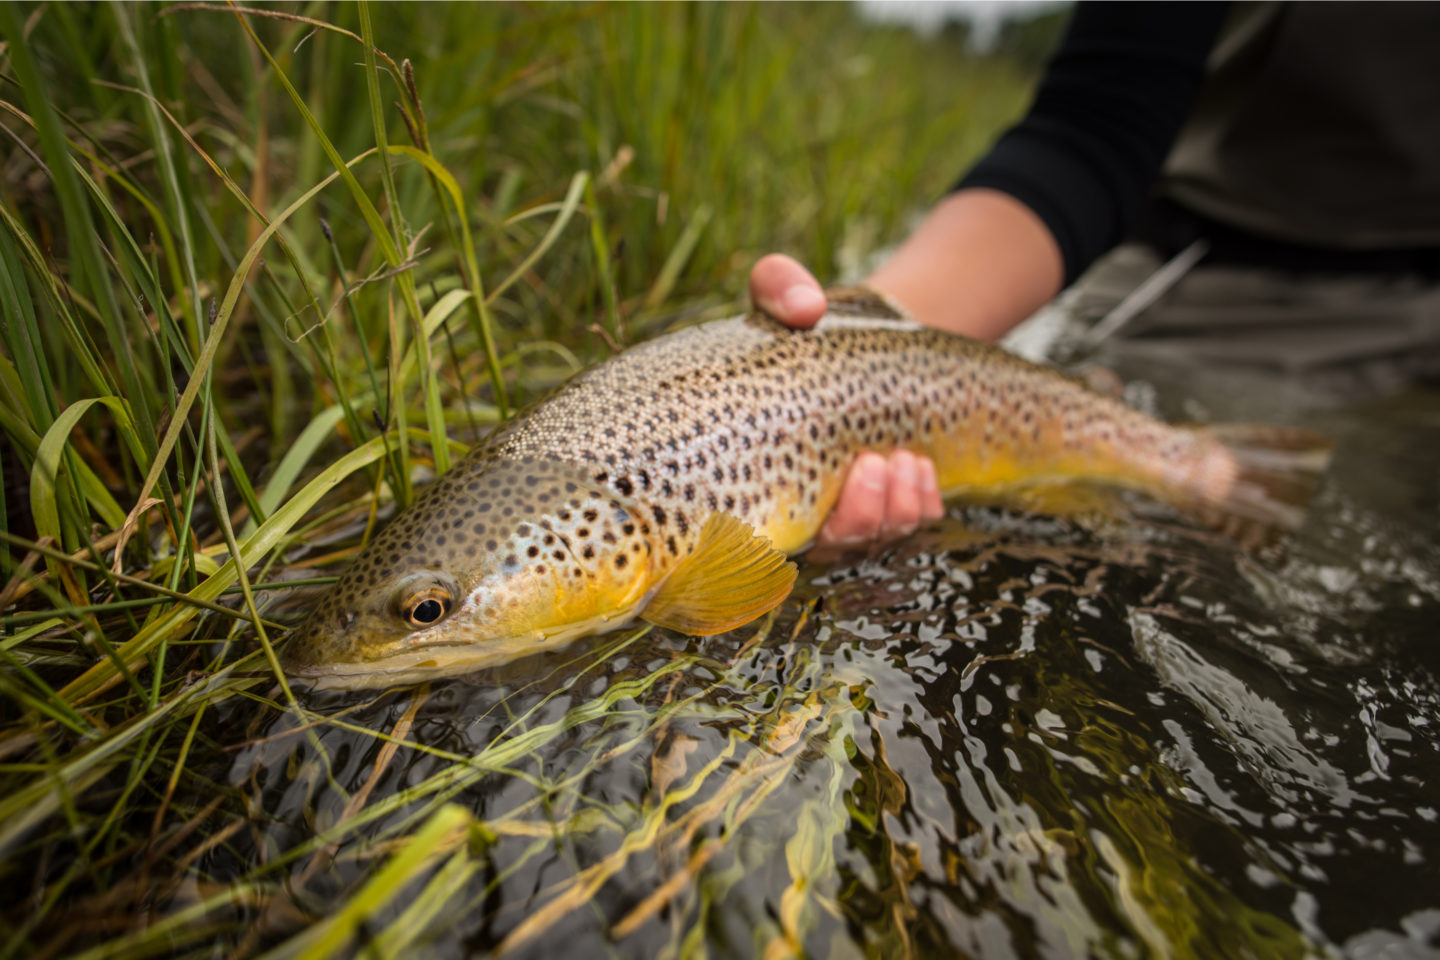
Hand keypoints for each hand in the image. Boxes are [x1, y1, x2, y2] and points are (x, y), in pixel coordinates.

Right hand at [749, 254, 944, 549]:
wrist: (851, 335)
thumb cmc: (802, 322)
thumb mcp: (781, 293)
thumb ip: (778, 286)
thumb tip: (807, 307)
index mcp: (746, 468)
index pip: (739, 538)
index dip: (764, 546)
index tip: (804, 505)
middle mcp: (788, 502)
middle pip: (822, 550)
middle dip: (856, 520)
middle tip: (873, 465)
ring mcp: (838, 510)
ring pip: (869, 541)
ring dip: (894, 512)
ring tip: (905, 461)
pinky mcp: (885, 506)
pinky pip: (908, 528)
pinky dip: (919, 506)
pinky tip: (920, 470)